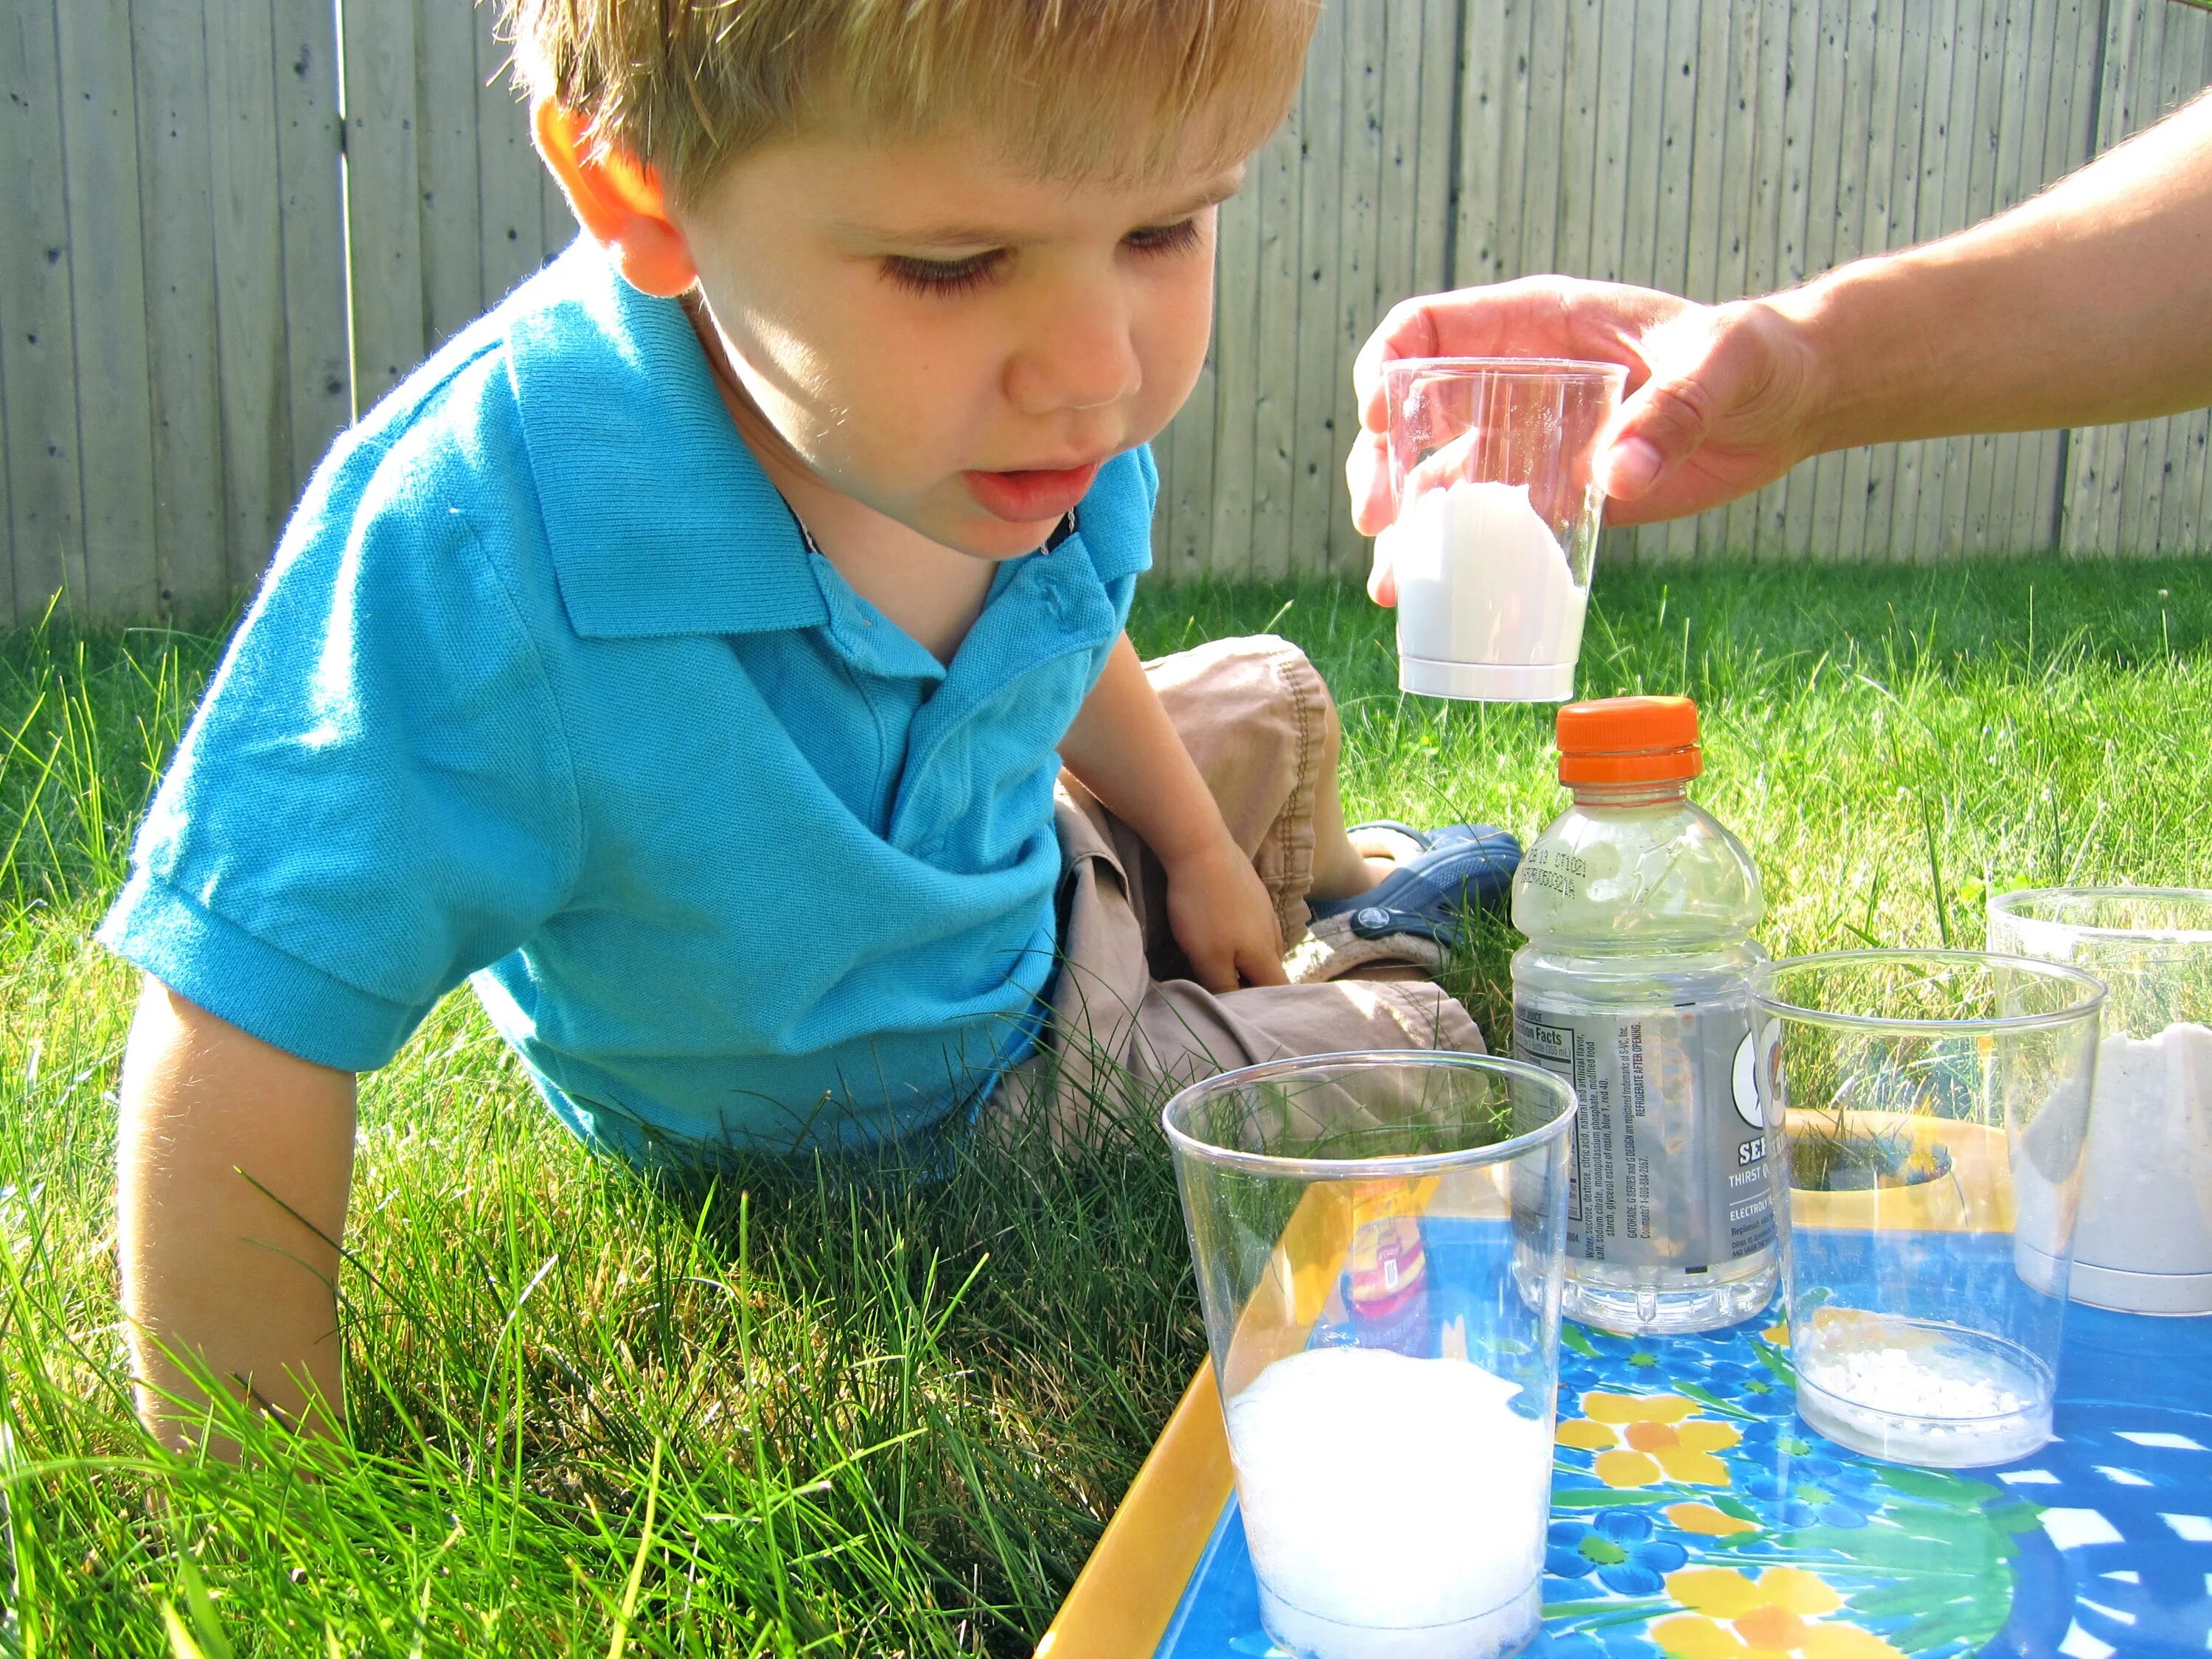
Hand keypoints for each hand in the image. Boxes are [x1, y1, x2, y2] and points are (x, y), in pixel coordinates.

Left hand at [1161, 834, 1288, 992]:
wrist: (1201, 847)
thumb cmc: (1204, 908)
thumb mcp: (1208, 958)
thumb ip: (1224, 986)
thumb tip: (1236, 1007)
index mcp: (1266, 954)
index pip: (1279, 989)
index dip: (1269, 1007)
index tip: (1252, 1015)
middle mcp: (1273, 932)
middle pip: (1272, 967)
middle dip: (1257, 983)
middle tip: (1232, 992)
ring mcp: (1264, 907)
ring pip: (1263, 944)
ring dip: (1250, 959)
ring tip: (1226, 964)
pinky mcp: (1252, 890)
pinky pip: (1253, 923)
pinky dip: (1243, 935)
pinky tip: (1225, 930)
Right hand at [1346, 277, 1823, 603]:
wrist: (1789, 404)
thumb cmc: (1755, 357)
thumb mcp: (1720, 366)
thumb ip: (1671, 411)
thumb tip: (1615, 474)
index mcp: (1537, 323)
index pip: (1430, 329)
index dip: (1387, 365)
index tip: (1377, 416)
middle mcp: (1514, 380)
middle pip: (1411, 414)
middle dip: (1380, 464)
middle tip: (1379, 518)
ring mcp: (1525, 440)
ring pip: (1436, 479)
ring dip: (1406, 528)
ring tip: (1394, 584)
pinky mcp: (1549, 493)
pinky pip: (1483, 525)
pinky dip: (1452, 560)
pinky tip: (1433, 597)